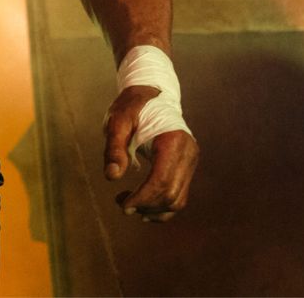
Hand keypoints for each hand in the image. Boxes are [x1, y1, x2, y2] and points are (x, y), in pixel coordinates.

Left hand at [103, 85, 198, 221]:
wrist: (151, 94)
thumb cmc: (132, 106)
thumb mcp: (118, 121)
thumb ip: (114, 148)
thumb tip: (112, 176)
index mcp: (173, 141)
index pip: (161, 181)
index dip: (142, 198)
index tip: (123, 205)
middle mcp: (188, 153)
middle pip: (171, 194)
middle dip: (146, 206)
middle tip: (122, 204)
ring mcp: (191, 161)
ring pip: (178, 200)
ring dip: (154, 210)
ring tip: (129, 204)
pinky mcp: (188, 166)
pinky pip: (179, 194)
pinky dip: (162, 205)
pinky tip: (143, 206)